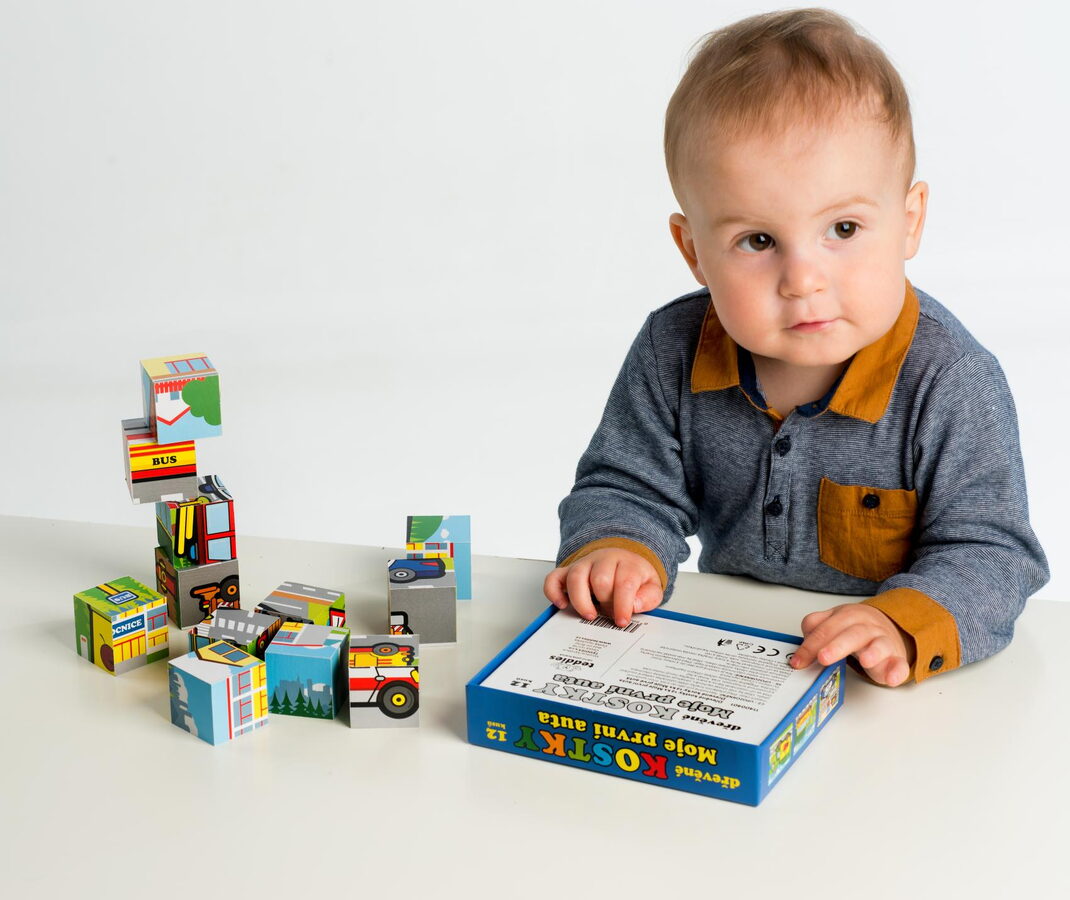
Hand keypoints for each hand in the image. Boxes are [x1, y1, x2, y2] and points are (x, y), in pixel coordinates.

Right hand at [543, 548, 663, 627]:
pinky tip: (561, 604)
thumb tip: (635, 605)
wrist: (623, 559)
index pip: (624, 582)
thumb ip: (648, 597)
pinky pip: (554, 577)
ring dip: (580, 599)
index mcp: (627, 563)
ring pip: (576, 576)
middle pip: (600, 578)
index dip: (623, 604)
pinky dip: (553, 592)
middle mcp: (604, 560)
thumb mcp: (651, 586)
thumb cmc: (635, 577)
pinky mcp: (568, 571)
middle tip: (609, 615)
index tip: (622, 620)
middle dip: (605, 602)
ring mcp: (584, 564)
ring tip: (588, 615)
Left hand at [790, 603, 913, 686]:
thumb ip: (815, 629)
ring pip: (879, 645)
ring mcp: (883, 642)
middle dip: (837, 646)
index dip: (811, 645)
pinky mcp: (896, 658)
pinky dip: (897, 671)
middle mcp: (866, 627)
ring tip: (865, 661)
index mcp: (847, 616)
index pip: (826, 628)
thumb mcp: (833, 622)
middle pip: (852, 634)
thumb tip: (800, 649)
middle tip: (823, 658)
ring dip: (873, 652)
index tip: (798, 661)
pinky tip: (891, 678)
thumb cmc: (854, 628)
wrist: (888, 628)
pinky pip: (899, 664)